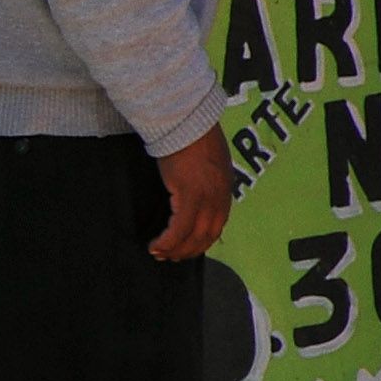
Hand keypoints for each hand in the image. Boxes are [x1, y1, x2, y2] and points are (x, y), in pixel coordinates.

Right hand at [150, 127, 234, 260]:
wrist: (188, 123)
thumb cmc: (192, 136)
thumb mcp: (206, 161)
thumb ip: (204, 178)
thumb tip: (192, 188)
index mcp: (225, 190)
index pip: (216, 225)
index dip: (200, 241)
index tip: (185, 249)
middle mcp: (220, 198)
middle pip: (207, 236)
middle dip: (188, 250)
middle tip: (169, 257)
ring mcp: (208, 198)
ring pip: (194, 236)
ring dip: (175, 249)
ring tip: (159, 253)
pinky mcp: (190, 196)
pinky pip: (179, 228)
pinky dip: (167, 241)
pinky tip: (155, 246)